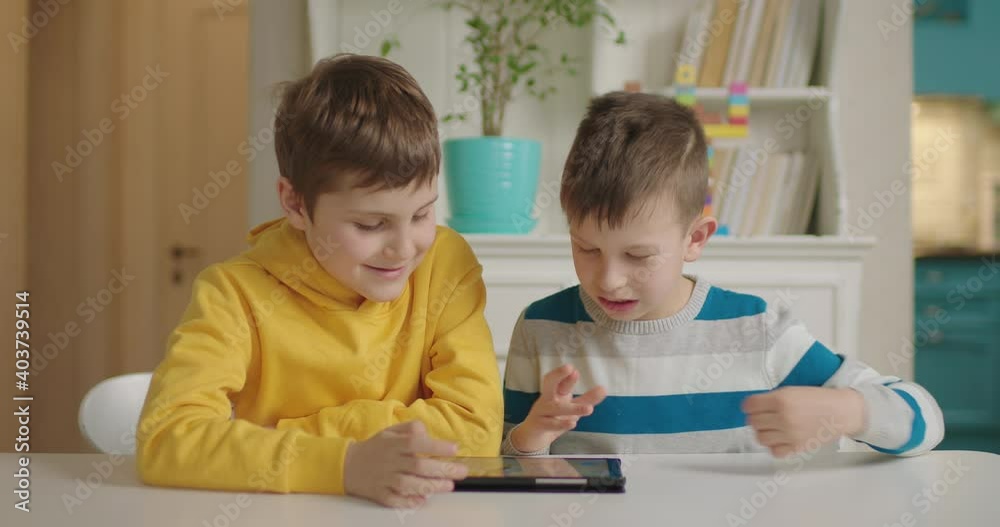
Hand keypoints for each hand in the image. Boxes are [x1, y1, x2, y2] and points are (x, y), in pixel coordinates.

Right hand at [343, 421, 468, 507]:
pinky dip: (409, 501)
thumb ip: (411, 429)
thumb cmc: (376, 447)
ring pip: (408, 485)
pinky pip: (395, 500)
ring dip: (430, 487)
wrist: (347, 465)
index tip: (455, 449)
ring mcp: (384, 479)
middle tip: (461, 472)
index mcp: (394, 444)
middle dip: (442, 470)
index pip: (416, 443)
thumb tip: (428, 434)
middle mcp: (390, 461)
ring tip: (448, 486)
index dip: (436, 446)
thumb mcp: (391, 432)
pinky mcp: (379, 494)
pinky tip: (423, 500)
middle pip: (417, 466)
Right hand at [510, 364, 606, 452]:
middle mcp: (547, 399)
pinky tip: (573, 423)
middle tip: (569, 368)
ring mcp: (542, 412)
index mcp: (554, 392)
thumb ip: (587, 399)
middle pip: (549, 384)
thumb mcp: (572, 407)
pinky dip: (561, 423)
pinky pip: (550, 424)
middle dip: (557, 375)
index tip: (573, 368)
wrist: (532, 436)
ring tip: (589, 409)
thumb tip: (603, 388)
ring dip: (572, 408)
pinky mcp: (539, 425)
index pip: (558, 380)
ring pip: (555, 408)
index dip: (564, 373)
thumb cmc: (553, 417)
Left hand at [742, 387, 865, 457]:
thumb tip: (752, 408)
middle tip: (765, 416)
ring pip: (760, 438)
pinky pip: (775, 451)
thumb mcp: (791, 391)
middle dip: (756, 418)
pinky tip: (780, 439)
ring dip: (763, 432)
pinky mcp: (797, 447)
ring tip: (772, 428)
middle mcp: (783, 417)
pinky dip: (774, 446)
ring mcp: (790, 434)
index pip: (749, 405)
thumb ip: (771, 399)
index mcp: (781, 399)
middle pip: (753, 422)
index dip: (749, 405)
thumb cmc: (817, 399)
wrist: (841, 412)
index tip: (753, 406)